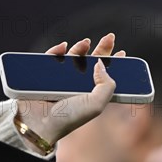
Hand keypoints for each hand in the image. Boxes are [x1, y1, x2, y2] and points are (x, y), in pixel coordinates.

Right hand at [15, 33, 124, 152]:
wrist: (39, 123)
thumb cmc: (68, 117)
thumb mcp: (96, 104)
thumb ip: (106, 85)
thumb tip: (101, 63)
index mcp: (91, 93)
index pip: (105, 76)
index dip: (114, 64)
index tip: (121, 53)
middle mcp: (77, 85)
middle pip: (92, 62)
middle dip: (102, 49)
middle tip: (110, 38)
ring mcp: (60, 79)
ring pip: (73, 57)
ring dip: (81, 47)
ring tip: (86, 42)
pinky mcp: (43, 74)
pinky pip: (50, 58)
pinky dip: (57, 50)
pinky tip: (63, 47)